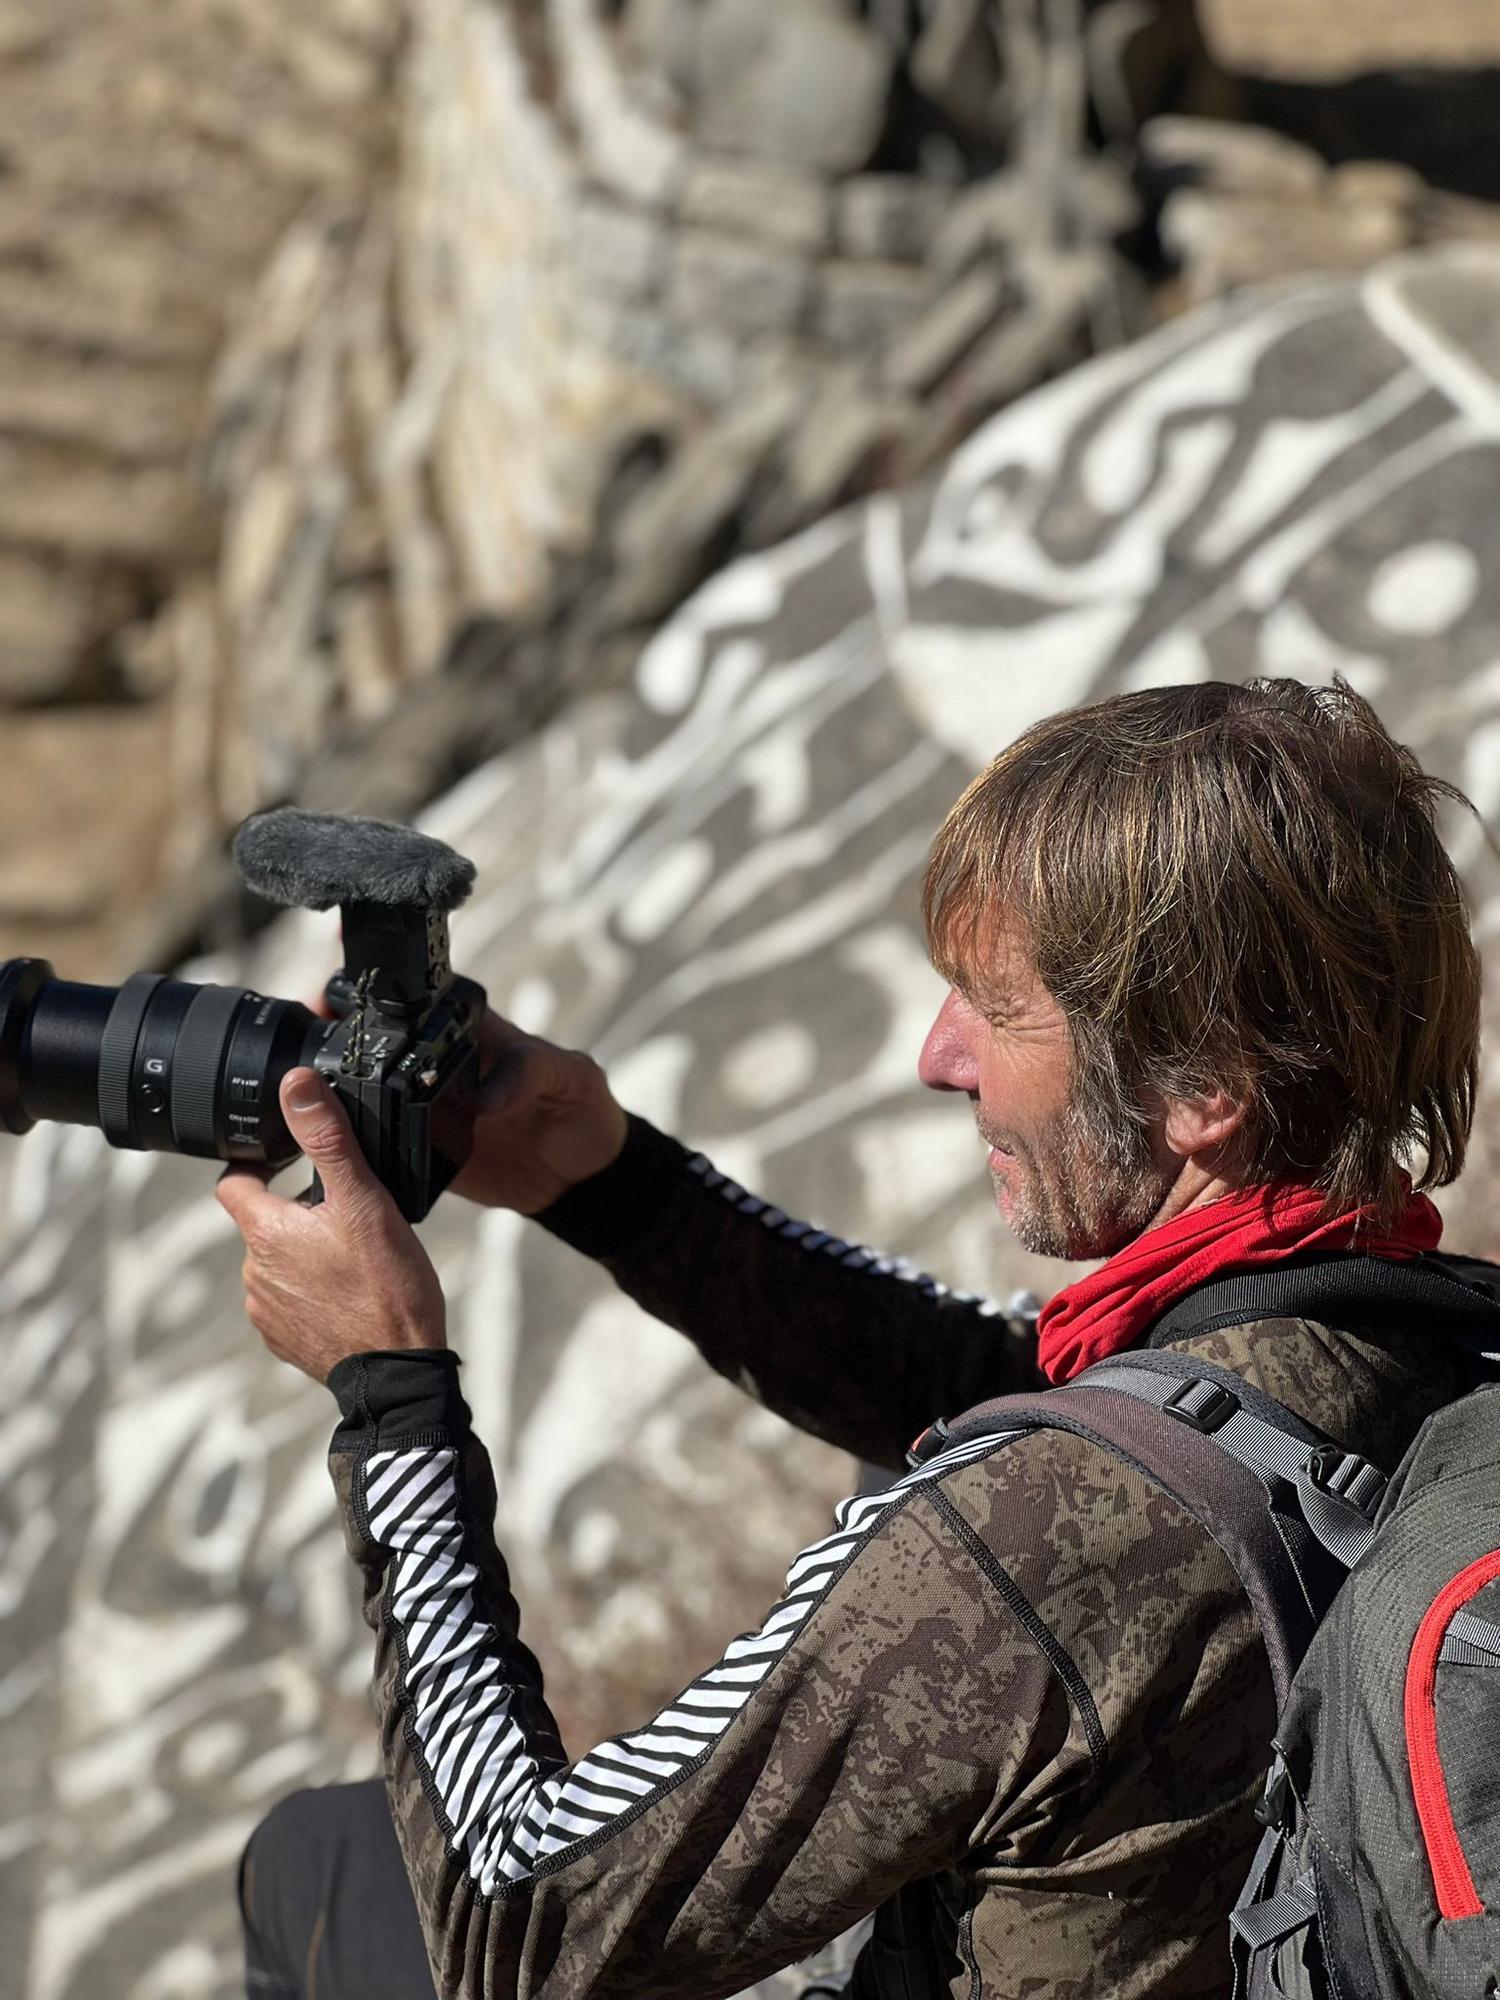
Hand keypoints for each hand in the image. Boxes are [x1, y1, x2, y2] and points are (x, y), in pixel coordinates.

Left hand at [215, 1067, 445, 1381]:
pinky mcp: (284, 1340)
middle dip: (297, 1209)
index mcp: (265, 1231)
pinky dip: (314, 1290)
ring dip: (306, 1252)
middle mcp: (253, 1272)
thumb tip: (296, 1086)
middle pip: (263, 1221)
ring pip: (279, 1262)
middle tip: (347, 1209)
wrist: (397, 1371)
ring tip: (354, 1253)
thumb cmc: (386, 1286)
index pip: (233, 1180)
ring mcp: (266, 1311)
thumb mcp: (364, 1201)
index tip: (288, 1155)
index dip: (255, 1161)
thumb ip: (328, 1139)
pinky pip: (290, 1301)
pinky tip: (350, 1291)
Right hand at [300, 975, 625, 1213]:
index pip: (422, 991)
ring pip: (370, 1085)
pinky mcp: (426, 1147)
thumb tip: (490, 1096)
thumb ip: (534, 1071)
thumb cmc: (583, 1108)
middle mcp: (441, 1061)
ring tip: (303, 1078)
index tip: (343, 957)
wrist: (582, 1176)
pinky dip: (360, 1139)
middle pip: (379, 1034)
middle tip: (310, 1021)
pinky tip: (334, 1136)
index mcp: (472, 1029)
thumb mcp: (571, 1078)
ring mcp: (428, 1104)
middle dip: (338, 1024)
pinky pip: (384, 1141)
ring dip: (338, 1082)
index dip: (382, 974)